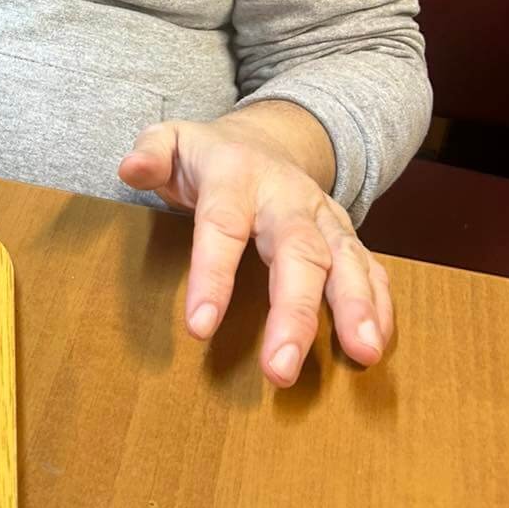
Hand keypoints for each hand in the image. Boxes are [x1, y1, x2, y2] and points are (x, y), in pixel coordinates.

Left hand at [119, 115, 392, 386]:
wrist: (267, 139)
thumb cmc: (209, 157)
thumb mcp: (172, 141)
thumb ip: (151, 153)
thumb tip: (129, 169)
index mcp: (236, 176)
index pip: (223, 226)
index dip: (212, 275)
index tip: (199, 327)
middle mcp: (287, 196)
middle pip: (297, 251)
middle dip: (294, 310)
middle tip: (282, 368)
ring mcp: (322, 216)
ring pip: (345, 259)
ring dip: (355, 307)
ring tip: (362, 354)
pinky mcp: (345, 236)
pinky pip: (369, 267)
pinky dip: (379, 304)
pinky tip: (377, 343)